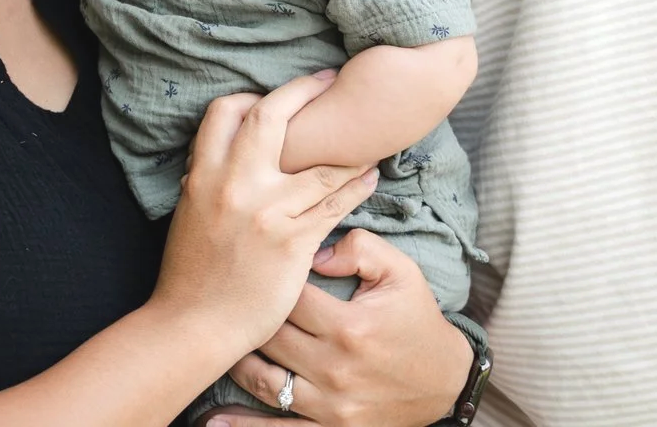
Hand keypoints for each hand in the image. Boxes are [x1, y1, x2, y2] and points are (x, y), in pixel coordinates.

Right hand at [152, 73, 379, 357]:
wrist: (194, 326)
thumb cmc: (189, 275)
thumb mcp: (189, 214)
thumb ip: (207, 180)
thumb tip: (222, 157)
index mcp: (203, 175)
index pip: (226, 110)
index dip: (252, 97)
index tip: (276, 98)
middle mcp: (235, 185)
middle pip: (273, 116)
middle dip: (306, 91)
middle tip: (330, 81)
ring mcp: (267, 212)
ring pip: (319, 163)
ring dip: (349, 148)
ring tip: (369, 138)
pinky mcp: (294, 241)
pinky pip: (334, 204)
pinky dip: (356, 186)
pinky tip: (369, 178)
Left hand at [209, 230, 471, 426]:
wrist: (445, 381)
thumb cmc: (418, 320)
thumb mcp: (402, 272)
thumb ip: (360, 248)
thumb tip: (313, 249)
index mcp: (349, 325)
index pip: (290, 295)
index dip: (270, 277)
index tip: (256, 263)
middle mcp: (335, 367)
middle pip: (270, 336)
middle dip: (247, 316)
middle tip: (224, 298)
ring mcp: (330, 403)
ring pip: (265, 381)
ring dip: (238, 362)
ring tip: (214, 344)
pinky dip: (244, 426)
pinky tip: (212, 421)